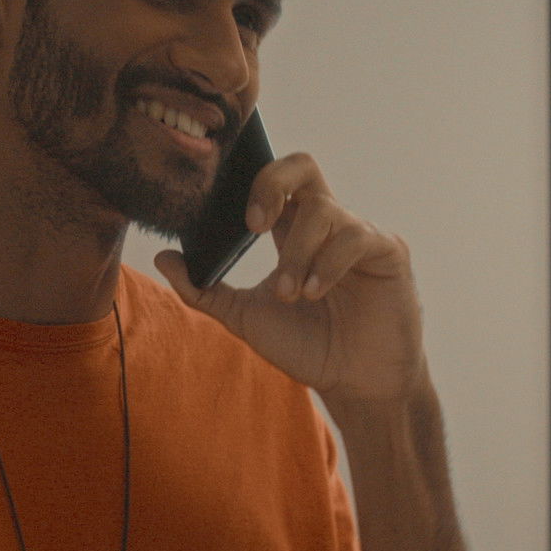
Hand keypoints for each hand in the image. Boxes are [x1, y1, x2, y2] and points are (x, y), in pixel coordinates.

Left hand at [155, 153, 426, 402]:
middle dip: (272, 184)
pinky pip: (355, 237)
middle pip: (302, 165)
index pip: (271, 179)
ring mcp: (359, 234)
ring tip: (290, 294)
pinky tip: (314, 293)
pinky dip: (327, 263)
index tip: (227, 214)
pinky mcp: (388, 251)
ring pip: (323, 210)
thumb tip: (161, 258)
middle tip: (253, 225)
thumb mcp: (246, 319)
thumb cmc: (307, 347)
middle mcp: (325, 223)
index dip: (248, 181)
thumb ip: (203, 290)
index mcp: (291, 230)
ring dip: (297, 253)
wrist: (355, 385)